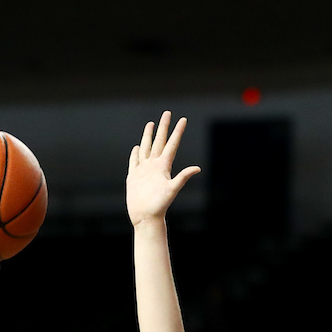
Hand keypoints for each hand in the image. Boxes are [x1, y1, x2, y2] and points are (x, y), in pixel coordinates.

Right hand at [127, 112, 200, 226]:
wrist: (146, 218)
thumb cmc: (160, 206)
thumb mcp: (172, 190)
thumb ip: (183, 177)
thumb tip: (198, 168)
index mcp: (164, 167)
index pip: (172, 145)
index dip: (177, 132)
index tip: (183, 119)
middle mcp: (154, 166)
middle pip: (159, 142)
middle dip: (163, 127)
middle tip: (167, 113)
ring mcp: (144, 171)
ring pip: (147, 148)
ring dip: (149, 136)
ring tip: (151, 124)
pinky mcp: (134, 177)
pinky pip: (135, 161)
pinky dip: (136, 154)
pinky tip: (137, 147)